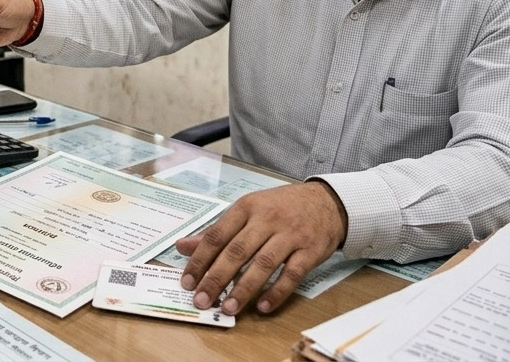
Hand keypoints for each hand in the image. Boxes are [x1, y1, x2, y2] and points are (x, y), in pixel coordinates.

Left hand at [175, 181, 347, 314]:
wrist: (327, 201)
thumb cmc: (280, 207)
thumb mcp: (247, 210)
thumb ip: (217, 231)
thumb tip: (182, 246)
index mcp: (246, 207)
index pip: (217, 235)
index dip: (200, 260)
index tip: (187, 282)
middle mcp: (267, 219)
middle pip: (237, 251)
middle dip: (216, 278)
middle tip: (202, 299)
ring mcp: (290, 235)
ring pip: (263, 264)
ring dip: (243, 289)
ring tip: (228, 308)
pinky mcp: (310, 250)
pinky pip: (292, 274)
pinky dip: (277, 292)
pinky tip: (262, 306)